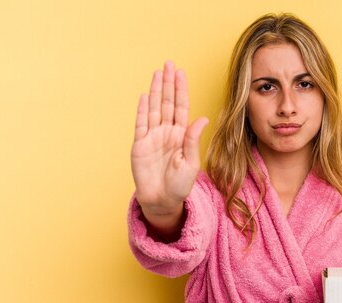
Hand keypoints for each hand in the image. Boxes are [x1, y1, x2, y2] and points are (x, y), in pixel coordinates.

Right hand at [131, 61, 208, 216]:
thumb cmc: (180, 185)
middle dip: (168, 83)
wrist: (162, 201)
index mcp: (181, 135)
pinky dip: (142, 110)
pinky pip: (141, 124)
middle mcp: (167, 133)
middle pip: (167, 103)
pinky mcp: (139, 145)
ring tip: (157, 73)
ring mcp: (152, 137)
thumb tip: (202, 118)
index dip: (181, 90)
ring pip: (154, 108)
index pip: (181, 107)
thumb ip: (193, 140)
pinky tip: (144, 96)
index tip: (181, 73)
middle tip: (169, 64)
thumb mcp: (191, 163)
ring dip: (155, 91)